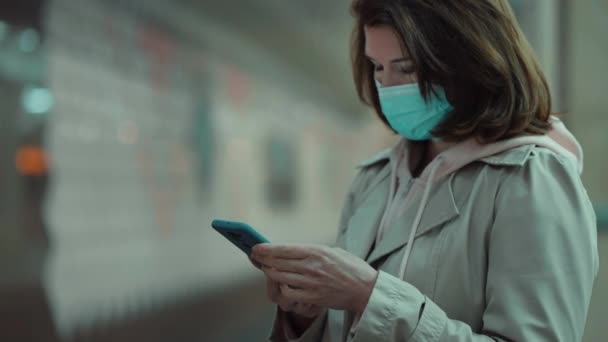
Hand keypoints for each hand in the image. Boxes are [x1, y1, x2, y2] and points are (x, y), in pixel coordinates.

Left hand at [252, 244, 377, 313]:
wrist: (366, 289)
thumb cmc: (351, 268)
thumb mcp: (333, 251)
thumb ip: (312, 251)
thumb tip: (291, 251)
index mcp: (317, 251)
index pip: (284, 249)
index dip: (267, 249)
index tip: (256, 248)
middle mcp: (312, 266)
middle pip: (278, 263)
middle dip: (264, 260)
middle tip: (257, 258)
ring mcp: (312, 283)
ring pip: (280, 277)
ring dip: (271, 273)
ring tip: (267, 269)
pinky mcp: (313, 298)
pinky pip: (289, 293)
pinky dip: (283, 288)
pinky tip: (283, 285)